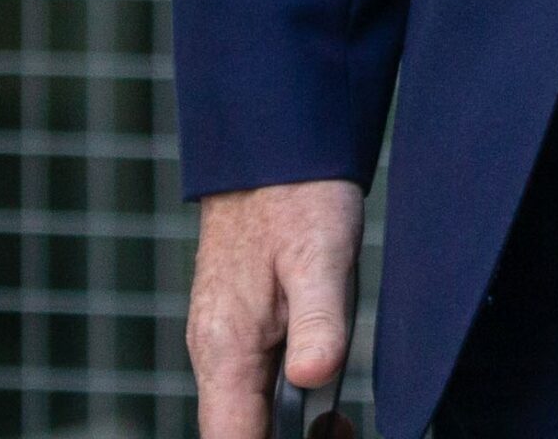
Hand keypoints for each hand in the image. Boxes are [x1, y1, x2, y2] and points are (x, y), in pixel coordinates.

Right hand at [189, 178, 362, 438]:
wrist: (272, 147)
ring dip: (285, 429)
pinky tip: (321, 383)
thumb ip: (318, 320)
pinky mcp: (237, 326)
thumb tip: (315, 379)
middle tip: (343, 429)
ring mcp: (222, 340)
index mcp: (226, 348)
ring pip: (245, 412)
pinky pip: (250, 384)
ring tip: (339, 421)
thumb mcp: (321, 254)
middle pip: (239, 434)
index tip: (327, 438)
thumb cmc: (297, 195)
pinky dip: (282, 403)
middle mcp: (214, 354)